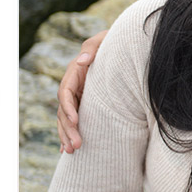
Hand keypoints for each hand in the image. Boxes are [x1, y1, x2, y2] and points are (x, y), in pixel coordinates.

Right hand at [56, 30, 106, 152]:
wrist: (126, 47)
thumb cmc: (115, 42)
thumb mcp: (103, 40)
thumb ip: (92, 49)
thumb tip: (81, 61)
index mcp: (75, 72)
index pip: (65, 92)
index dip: (67, 107)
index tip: (76, 120)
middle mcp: (74, 86)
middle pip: (64, 110)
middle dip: (68, 129)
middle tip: (76, 145)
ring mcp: (79, 96)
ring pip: (67, 119)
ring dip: (67, 136)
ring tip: (71, 151)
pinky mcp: (86, 105)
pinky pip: (75, 122)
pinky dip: (70, 135)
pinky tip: (68, 150)